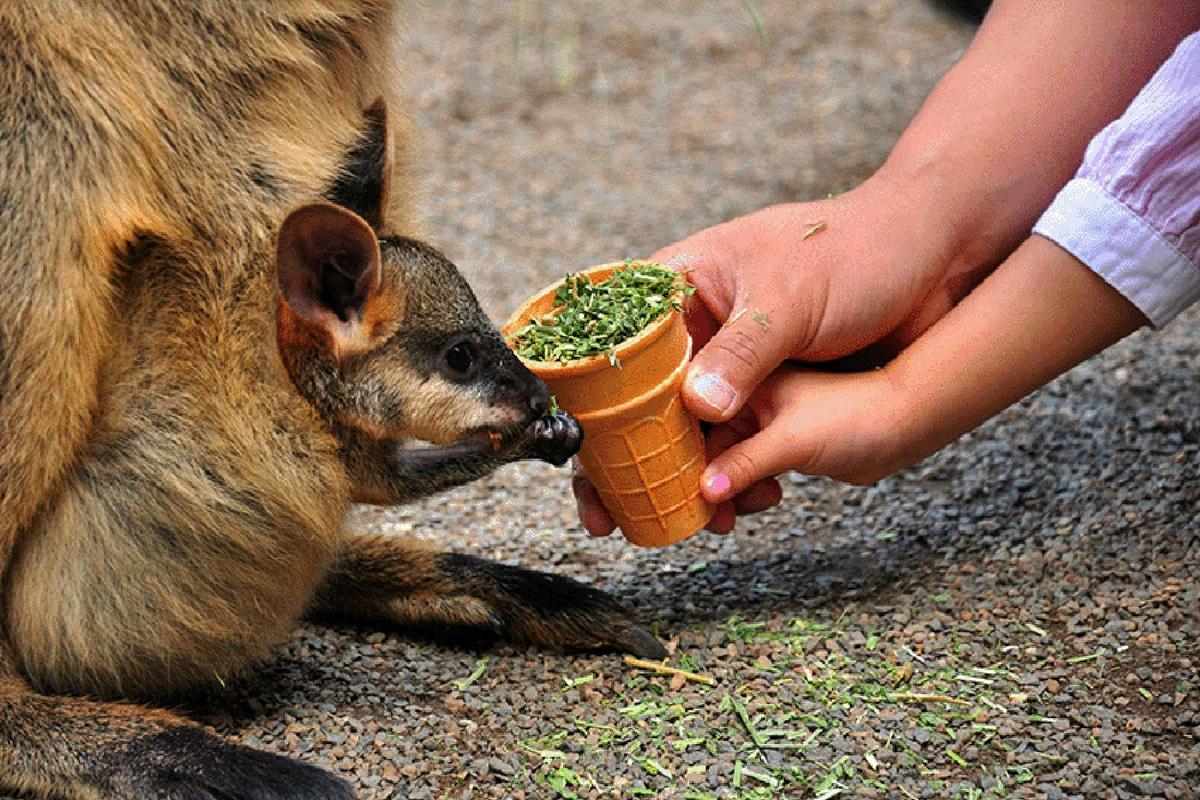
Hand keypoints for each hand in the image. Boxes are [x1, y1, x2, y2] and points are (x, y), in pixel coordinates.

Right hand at [574, 175, 961, 535]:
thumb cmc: (859, 249)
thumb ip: (742, 354)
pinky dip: (733, 477)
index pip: (614, 352)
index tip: (581, 465)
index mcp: (683, 285)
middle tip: (611, 518)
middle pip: (641, 403)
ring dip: (684, 479)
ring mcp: (734, 363)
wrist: (938, 258)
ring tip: (692, 522)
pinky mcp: (770, 392)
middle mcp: (699, 328)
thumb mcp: (790, 299)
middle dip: (626, 464)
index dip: (590, 411)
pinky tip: (741, 507)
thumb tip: (698, 408)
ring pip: (689, 431)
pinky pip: (737, 442)